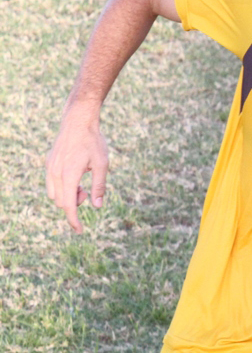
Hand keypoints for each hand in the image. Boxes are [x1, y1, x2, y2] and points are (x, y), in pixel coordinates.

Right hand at [45, 112, 108, 233]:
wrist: (78, 121)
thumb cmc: (93, 142)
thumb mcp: (102, 164)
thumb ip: (99, 186)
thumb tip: (97, 206)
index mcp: (69, 175)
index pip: (69, 206)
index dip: (74, 220)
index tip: (80, 231)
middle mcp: (55, 173)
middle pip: (61, 202)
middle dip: (75, 203)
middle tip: (88, 191)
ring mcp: (49, 168)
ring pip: (54, 194)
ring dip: (67, 195)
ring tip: (82, 183)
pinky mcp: (48, 163)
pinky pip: (51, 184)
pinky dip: (62, 187)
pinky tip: (74, 177)